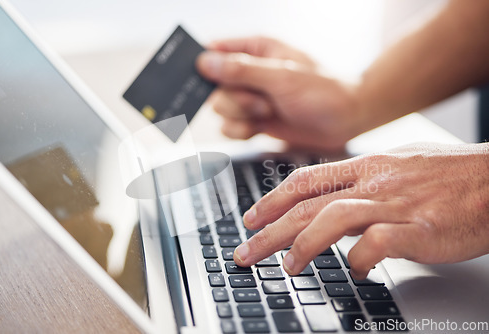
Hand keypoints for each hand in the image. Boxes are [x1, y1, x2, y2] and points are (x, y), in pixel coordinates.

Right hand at [196, 37, 364, 151]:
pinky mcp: (254, 120)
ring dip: (241, 116)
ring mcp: (251, 98)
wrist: (346, 121)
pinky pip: (230, 128)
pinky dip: (242, 131)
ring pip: (221, 109)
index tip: (201, 78)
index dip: (202, 65)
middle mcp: (249, 73)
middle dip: (233, 99)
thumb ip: (243, 70)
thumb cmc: (323, 91)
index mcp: (255, 50)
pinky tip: (260, 128)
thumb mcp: (282, 77)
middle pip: (213, 87)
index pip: (214, 51)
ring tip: (268, 112)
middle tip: (260, 101)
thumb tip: (205, 62)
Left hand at [232, 142, 488, 278]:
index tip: (251, 218)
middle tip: (246, 252)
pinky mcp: (420, 230)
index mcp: (367, 165)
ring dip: (303, 244)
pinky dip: (358, 260)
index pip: (306, 180)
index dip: (272, 200)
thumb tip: (330, 199)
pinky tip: (354, 270)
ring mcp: (396, 204)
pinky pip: (377, 244)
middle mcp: (375, 182)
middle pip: (308, 204)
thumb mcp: (397, 164)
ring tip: (287, 266)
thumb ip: (361, 180)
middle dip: (269, 230)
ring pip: (333, 219)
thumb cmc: (449, 175)